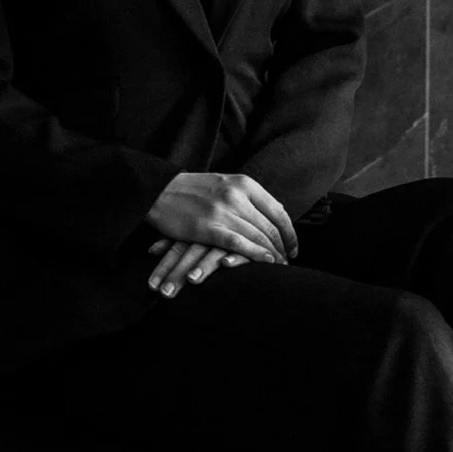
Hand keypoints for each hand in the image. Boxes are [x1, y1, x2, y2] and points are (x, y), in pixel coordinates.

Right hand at [144, 171, 298, 295]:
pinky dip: (256, 254)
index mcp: (244, 183)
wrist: (159, 190)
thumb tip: (271, 217)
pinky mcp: (208, 227)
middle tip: (288, 262)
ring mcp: (223, 211)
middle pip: (270, 226)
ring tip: (280, 267)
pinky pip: (240, 243)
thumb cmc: (192, 190)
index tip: (293, 246)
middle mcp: (237, 195)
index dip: (289, 232)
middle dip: (283, 247)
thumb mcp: (225, 184)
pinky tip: (266, 261)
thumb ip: (247, 198)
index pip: (277, 211)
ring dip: (273, 254)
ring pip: (258, 236)